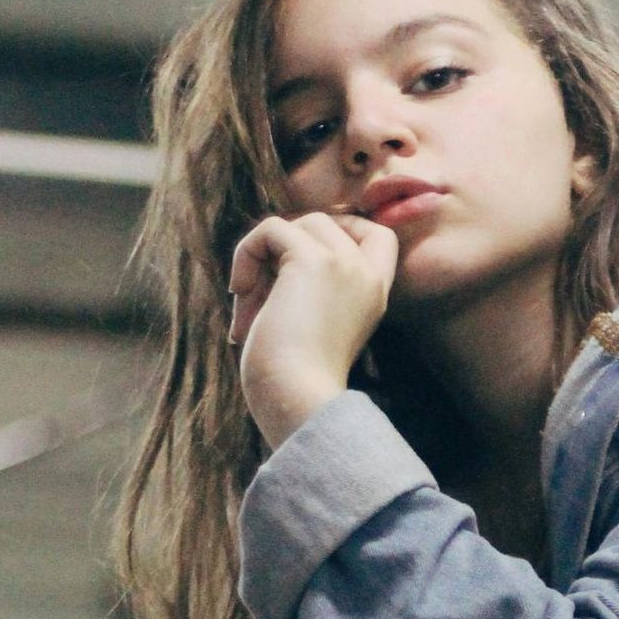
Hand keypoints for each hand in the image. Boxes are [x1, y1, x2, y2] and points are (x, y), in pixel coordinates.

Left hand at [227, 210, 397, 447]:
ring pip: (297, 222)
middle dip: (285, 250)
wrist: (296, 397)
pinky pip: (270, 229)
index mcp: (375, 294)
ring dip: (262, 255)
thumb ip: (310, 285)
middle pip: (325, 222)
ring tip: (249, 299)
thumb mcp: (314, 322)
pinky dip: (245, 254)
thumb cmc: (294, 377)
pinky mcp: (311, 259)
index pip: (379, 235)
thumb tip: (270, 243)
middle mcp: (366, 274)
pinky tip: (240, 292)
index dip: (341, 229)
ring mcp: (343, 262)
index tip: (302, 255)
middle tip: (262, 293)